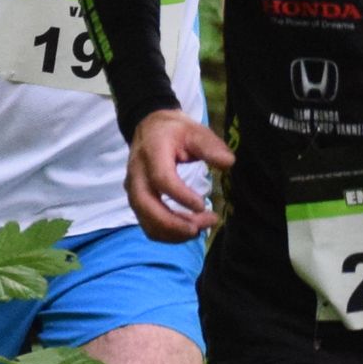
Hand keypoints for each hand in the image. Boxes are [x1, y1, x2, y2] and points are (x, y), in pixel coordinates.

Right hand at [126, 109, 232, 239]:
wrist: (149, 129)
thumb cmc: (174, 132)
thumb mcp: (194, 131)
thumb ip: (210, 147)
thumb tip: (229, 163)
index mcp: (152, 153)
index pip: (162, 179)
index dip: (181, 196)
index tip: (203, 205)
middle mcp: (137, 174)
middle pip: (147, 206)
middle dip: (173, 223)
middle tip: (201, 227)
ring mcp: (134, 190)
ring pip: (147, 221)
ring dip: (173, 232)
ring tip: (200, 229)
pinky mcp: (137, 202)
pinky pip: (148, 225)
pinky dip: (168, 234)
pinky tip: (189, 229)